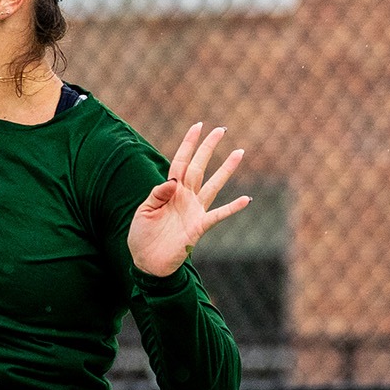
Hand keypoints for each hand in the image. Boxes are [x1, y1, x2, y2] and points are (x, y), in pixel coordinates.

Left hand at [127, 123, 251, 276]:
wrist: (147, 263)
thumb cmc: (142, 236)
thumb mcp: (144, 211)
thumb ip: (157, 193)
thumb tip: (173, 179)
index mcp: (170, 191)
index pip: (181, 162)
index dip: (188, 145)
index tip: (198, 126)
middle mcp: (185, 197)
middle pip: (199, 167)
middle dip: (209, 148)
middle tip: (221, 130)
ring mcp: (194, 211)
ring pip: (213, 185)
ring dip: (226, 170)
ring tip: (239, 152)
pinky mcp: (199, 227)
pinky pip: (218, 215)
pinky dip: (232, 208)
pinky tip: (246, 199)